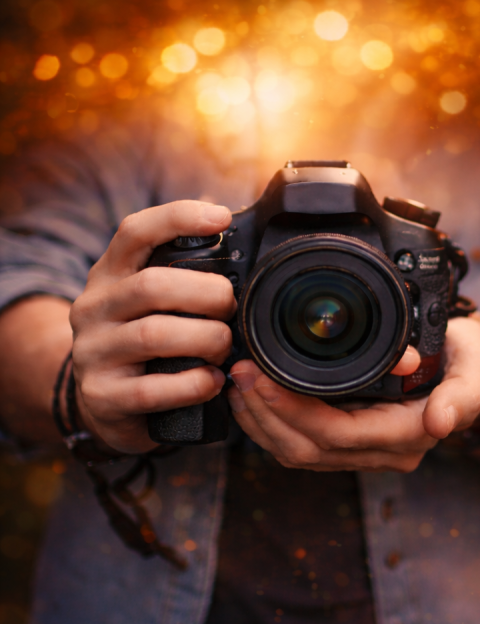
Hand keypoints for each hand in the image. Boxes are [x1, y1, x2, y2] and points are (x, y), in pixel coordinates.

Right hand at [68, 201, 235, 452]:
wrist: (104, 402)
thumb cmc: (147, 342)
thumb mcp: (156, 303)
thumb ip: (185, 275)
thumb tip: (240, 240)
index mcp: (111, 275)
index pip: (135, 232)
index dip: (178, 218)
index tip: (222, 218)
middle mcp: (94, 308)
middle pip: (152, 285)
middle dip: (207, 294)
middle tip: (231, 308)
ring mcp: (93, 352)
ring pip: (153, 334)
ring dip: (205, 340)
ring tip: (224, 347)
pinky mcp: (100, 396)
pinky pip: (152, 389)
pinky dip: (193, 385)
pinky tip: (213, 381)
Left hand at [227, 316, 479, 471]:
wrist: (470, 373)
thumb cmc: (469, 361)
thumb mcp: (475, 365)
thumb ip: (463, 393)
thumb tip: (441, 424)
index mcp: (410, 436)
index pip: (336, 435)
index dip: (293, 411)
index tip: (262, 377)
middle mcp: (386, 453)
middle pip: (307, 450)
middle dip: (265, 414)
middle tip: (239, 372)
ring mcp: (366, 453)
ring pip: (298, 453)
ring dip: (261, 421)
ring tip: (238, 381)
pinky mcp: (349, 444)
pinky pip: (302, 446)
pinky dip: (272, 423)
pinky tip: (255, 395)